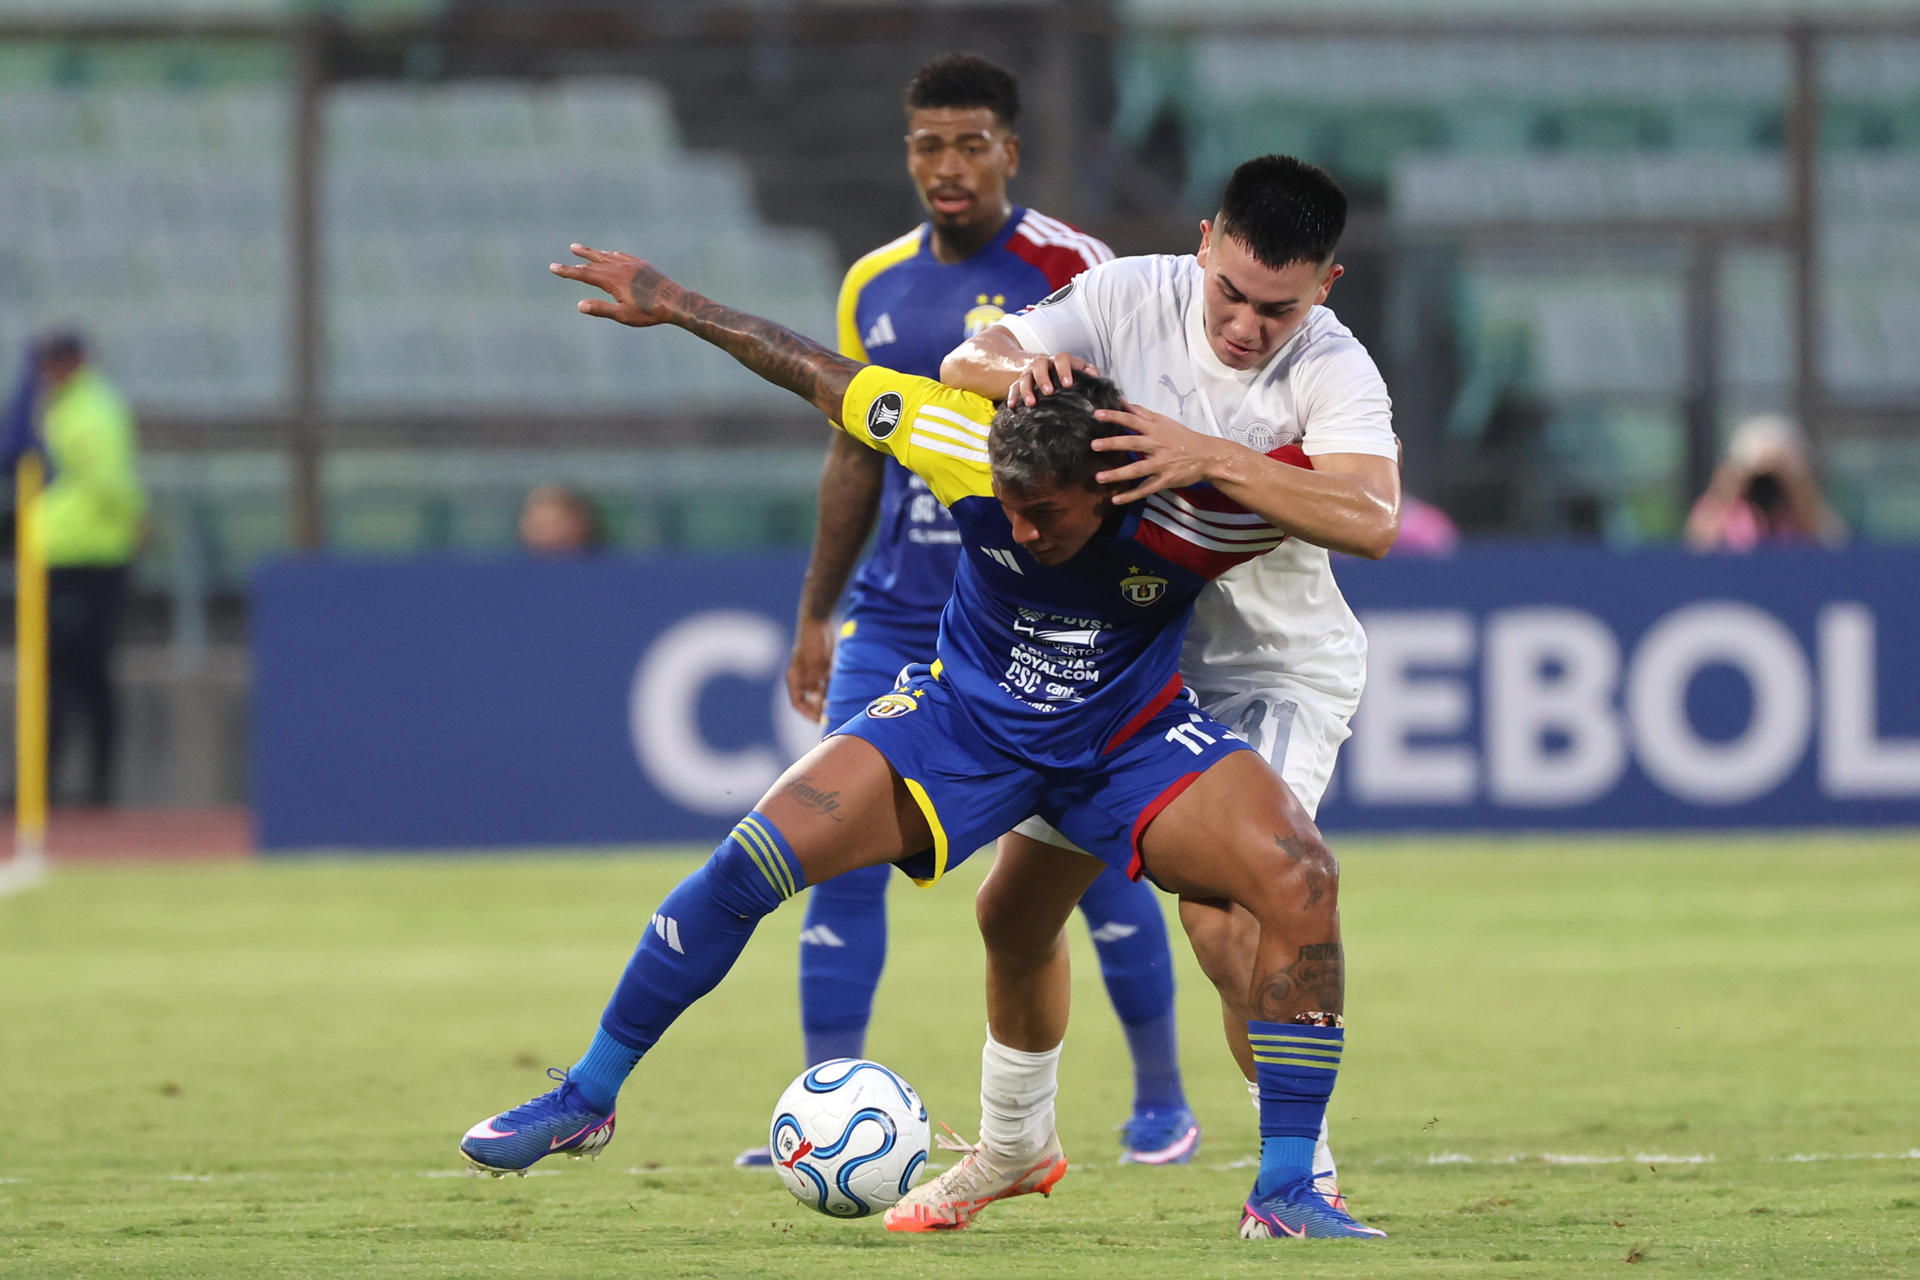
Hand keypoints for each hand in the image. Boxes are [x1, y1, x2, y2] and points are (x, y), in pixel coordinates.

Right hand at [549, 243, 678, 326]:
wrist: (675, 301)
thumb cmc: (649, 312)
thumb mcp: (623, 315)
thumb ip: (601, 309)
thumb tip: (579, 305)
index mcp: (611, 280)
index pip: (583, 274)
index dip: (567, 271)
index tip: (552, 267)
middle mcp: (619, 267)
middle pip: (594, 260)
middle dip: (579, 258)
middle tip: (568, 251)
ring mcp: (631, 263)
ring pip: (607, 255)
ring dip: (593, 253)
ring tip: (580, 248)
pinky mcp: (642, 264)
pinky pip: (622, 255)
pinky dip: (611, 254)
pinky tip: (611, 254)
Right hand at [785, 617, 837, 720]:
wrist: (817, 621)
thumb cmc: (811, 640)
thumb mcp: (812, 661)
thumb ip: (813, 678)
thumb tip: (817, 697)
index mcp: (794, 678)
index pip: (798, 702)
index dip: (808, 713)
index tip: (820, 720)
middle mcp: (801, 678)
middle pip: (808, 700)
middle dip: (818, 710)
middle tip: (831, 717)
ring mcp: (811, 673)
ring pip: (818, 693)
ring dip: (827, 701)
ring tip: (838, 709)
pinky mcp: (821, 667)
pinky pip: (826, 684)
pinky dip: (832, 690)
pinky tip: (842, 695)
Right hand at [1006, 352, 1099, 406]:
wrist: (1042, 366)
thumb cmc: (1065, 372)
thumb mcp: (1077, 369)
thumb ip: (1087, 371)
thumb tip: (1096, 375)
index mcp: (1058, 361)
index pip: (1062, 359)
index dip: (1064, 370)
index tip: (1068, 384)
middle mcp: (1042, 364)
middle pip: (1040, 365)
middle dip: (1043, 378)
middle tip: (1048, 392)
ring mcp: (1029, 372)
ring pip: (1025, 377)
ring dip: (1027, 389)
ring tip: (1031, 403)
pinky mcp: (1019, 382)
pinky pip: (1013, 387)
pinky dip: (1012, 396)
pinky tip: (1012, 406)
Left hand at [1089, 401, 1231, 502]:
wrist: (1207, 456)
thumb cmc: (1183, 437)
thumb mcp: (1164, 422)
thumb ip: (1142, 413)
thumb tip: (1122, 401)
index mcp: (1155, 430)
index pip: (1132, 420)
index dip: (1115, 416)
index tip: (1097, 414)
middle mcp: (1157, 446)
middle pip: (1132, 443)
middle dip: (1113, 444)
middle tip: (1094, 445)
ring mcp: (1161, 465)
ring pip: (1137, 470)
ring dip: (1117, 474)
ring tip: (1099, 477)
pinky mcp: (1165, 480)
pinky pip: (1145, 489)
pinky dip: (1131, 495)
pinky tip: (1116, 500)